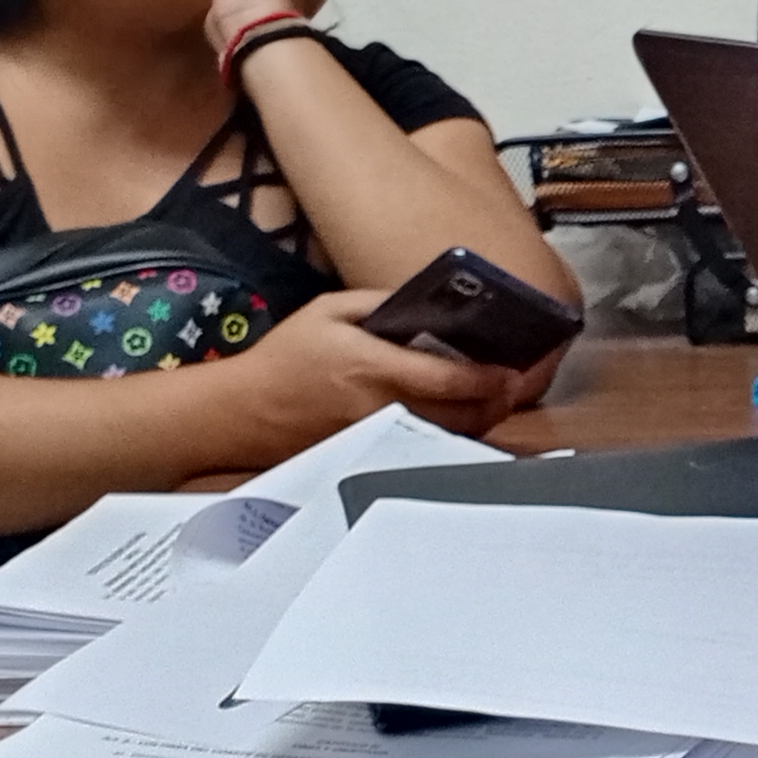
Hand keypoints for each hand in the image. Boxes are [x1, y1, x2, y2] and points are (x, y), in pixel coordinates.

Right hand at [226, 285, 531, 446]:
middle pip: (459, 416)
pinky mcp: (373, 455)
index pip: (447, 381)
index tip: (513, 368)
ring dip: (480, 420)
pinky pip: (425, 446)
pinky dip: (450, 433)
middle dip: (496, 401)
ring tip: (495, 397)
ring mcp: (379, 438)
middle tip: (514, 382)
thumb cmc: (286, 355)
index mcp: (372, 367)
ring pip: (447, 437)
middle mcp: (381, 408)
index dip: (488, 378)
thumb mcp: (328, 310)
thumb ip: (380, 302)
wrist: (243, 412)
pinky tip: (460, 416)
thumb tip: (426, 302)